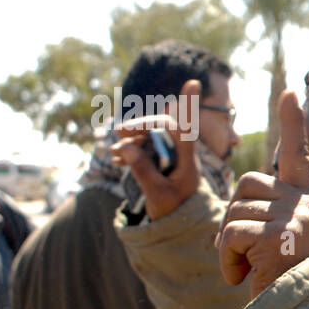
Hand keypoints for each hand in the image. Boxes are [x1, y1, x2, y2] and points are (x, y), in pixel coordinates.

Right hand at [110, 78, 201, 219]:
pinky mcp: (159, 162)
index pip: (186, 128)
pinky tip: (117, 158)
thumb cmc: (173, 211)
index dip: (188, 104)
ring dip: (131, 140)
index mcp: (188, 160)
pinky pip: (143, 148)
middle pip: (162, 127)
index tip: (193, 82)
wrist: (175, 227)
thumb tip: (126, 147)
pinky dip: (130, 150)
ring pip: (149, 137)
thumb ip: (143, 172)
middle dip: (140, 127)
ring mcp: (169, 157)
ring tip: (115, 154)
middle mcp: (181, 154)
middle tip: (119, 132)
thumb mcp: (158, 195)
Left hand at [217, 90, 308, 297]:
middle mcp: (306, 204)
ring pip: (234, 212)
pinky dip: (227, 260)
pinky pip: (231, 236)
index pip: (298, 155)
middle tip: (244, 251)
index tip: (289, 92)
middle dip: (233, 217)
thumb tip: (240, 195)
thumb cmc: (295, 282)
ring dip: (228, 246)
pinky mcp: (278, 236)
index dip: (292, 123)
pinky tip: (243, 277)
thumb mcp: (290, 241)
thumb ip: (273, 214)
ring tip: (247, 269)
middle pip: (246, 186)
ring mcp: (294, 218)